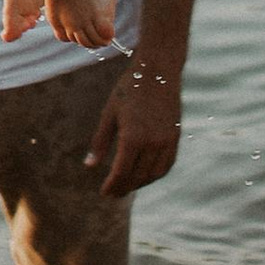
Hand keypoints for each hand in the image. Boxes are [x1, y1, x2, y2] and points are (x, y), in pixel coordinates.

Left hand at [84, 53, 182, 196]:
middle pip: (137, 176)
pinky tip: (145, 175)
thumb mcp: (109, 113)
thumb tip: (89, 166)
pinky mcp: (175, 137)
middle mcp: (152, 143)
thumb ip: (100, 142)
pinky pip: (166, 165)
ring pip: (153, 174)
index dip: (112, 185)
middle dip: (124, 187)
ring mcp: (166, 141)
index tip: (104, 193)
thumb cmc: (129, 89)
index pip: (121, 172)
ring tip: (127, 186)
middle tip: (113, 193)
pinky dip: (155, 174)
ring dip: (140, 183)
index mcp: (132, 137)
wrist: (158, 71)